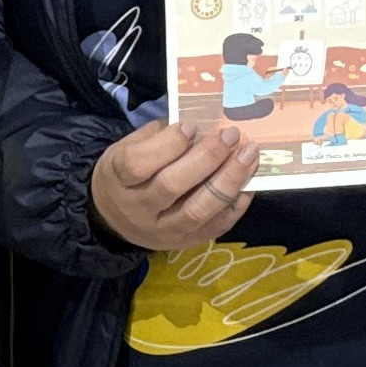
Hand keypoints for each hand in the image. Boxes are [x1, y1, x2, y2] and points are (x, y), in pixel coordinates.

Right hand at [90, 117, 256, 251]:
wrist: (116, 219)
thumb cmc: (126, 175)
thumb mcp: (128, 148)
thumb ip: (158, 136)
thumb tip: (200, 125)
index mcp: (118, 179)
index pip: (139, 163)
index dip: (168, 144)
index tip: (192, 126)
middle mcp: (139, 209)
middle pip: (172, 185)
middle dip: (207, 157)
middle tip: (231, 135)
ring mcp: (163, 230)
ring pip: (197, 210)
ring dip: (228, 181)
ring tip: (249, 156)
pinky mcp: (186, 242)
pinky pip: (215, 226)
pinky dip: (236, 205)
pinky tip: (248, 182)